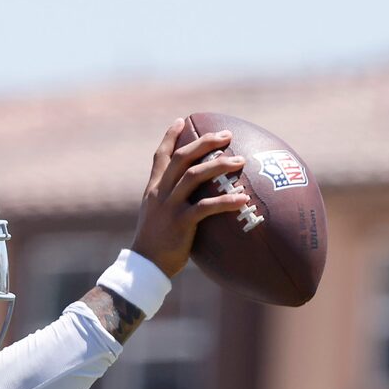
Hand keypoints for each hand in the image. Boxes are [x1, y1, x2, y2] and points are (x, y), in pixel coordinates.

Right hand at [130, 117, 254, 279]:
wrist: (145, 268)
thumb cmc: (156, 244)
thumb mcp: (157, 216)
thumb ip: (171, 200)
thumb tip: (194, 192)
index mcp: (153, 190)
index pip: (160, 156)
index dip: (170, 136)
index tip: (181, 120)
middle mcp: (160, 194)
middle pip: (182, 158)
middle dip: (205, 142)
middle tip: (226, 135)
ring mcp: (169, 208)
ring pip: (194, 176)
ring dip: (219, 166)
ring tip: (240, 161)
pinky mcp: (180, 224)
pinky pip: (206, 207)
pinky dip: (226, 201)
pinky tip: (243, 199)